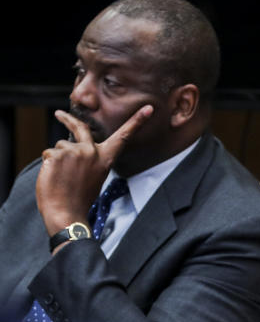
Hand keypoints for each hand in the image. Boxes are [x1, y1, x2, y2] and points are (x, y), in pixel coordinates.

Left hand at [36, 105, 152, 235]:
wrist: (67, 213)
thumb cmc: (80, 199)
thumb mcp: (94, 177)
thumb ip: (88, 159)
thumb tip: (73, 147)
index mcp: (105, 158)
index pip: (123, 136)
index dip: (137, 121)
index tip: (149, 109)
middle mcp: (92, 151)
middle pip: (80, 127)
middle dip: (68, 118)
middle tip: (59, 114)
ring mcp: (74, 151)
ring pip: (60, 146)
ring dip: (57, 158)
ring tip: (61, 177)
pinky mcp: (57, 154)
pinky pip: (49, 154)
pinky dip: (49, 165)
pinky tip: (54, 178)